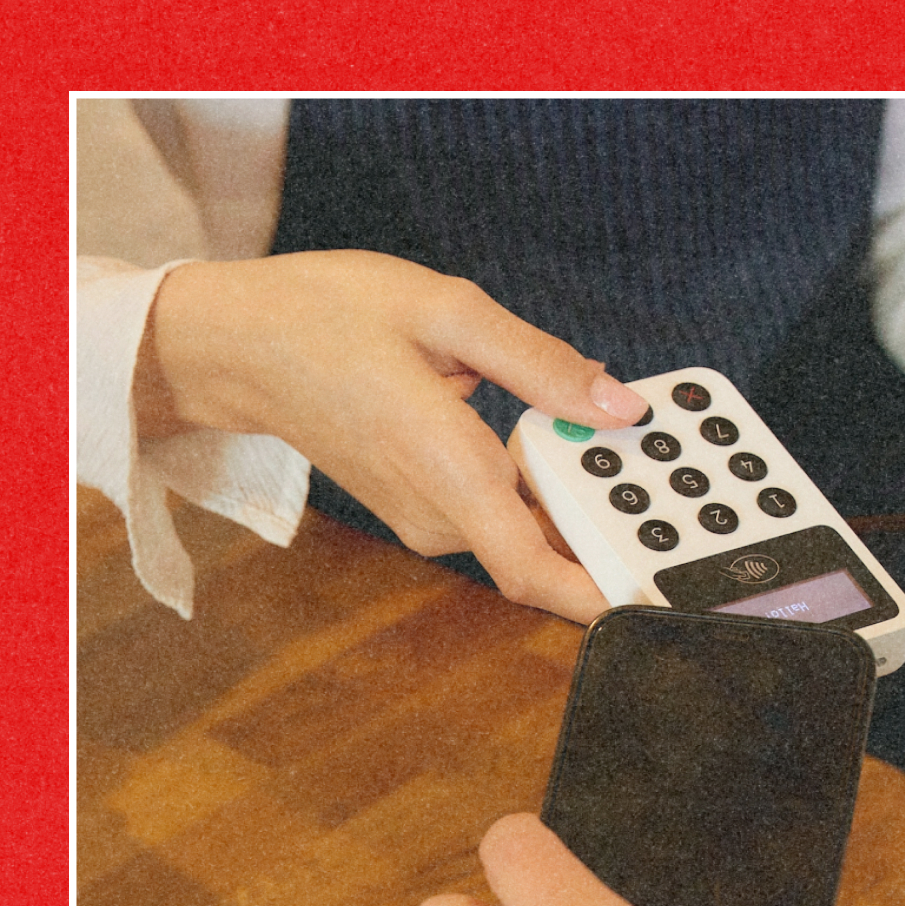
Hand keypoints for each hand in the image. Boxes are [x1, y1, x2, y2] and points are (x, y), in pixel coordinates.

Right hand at [139, 251, 648, 621]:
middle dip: (608, 510)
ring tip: (600, 424)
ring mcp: (425, 518)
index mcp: (446, 466)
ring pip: (526, 525)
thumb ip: (540, 364)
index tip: (664, 596)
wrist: (240, 346)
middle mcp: (436, 511)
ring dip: (571, 487)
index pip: (534, 571)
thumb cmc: (326, 317)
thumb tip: (618, 407)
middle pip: (548, 545)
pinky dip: (534, 476)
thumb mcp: (445, 310)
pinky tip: (546, 424)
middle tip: (658, 453)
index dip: (604, 594)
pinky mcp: (421, 509)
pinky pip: (497, 508)